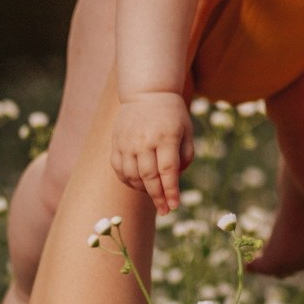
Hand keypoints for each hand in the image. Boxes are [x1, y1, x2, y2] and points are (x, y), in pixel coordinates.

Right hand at [109, 91, 192, 213]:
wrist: (147, 92)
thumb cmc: (173, 115)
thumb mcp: (187, 131)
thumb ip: (185, 156)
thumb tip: (175, 180)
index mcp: (165, 137)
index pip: (167, 171)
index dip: (170, 191)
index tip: (174, 206)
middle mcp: (144, 140)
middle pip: (148, 177)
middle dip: (157, 197)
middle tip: (165, 210)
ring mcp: (127, 142)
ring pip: (132, 176)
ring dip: (143, 190)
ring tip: (154, 195)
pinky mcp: (117, 143)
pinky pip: (119, 169)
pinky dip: (128, 181)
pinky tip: (138, 185)